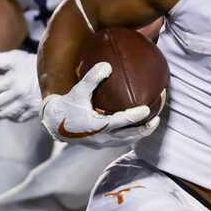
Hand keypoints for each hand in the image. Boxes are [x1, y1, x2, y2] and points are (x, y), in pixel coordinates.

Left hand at [0, 49, 40, 121]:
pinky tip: (9, 115)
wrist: (61, 74)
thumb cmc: (36, 64)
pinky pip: (19, 118)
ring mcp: (26, 103)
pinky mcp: (35, 110)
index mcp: (10, 80)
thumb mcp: (18, 58)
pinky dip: (11, 118)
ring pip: (5, 113)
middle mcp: (16, 94)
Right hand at [40, 62, 160, 147]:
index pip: (119, 122)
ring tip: (153, 123)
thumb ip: (92, 78)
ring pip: (126, 141)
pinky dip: (132, 134)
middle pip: (128, 137)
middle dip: (144, 129)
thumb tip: (107, 65)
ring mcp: (101, 143)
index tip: (146, 110)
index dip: (134, 117)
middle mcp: (100, 138)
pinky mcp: (101, 144)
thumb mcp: (78, 90)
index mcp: (95, 126)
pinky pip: (121, 141)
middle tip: (157, 119)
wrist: (53, 123)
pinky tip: (140, 125)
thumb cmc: (67, 104)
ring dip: (140, 134)